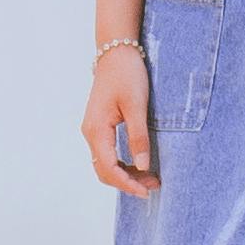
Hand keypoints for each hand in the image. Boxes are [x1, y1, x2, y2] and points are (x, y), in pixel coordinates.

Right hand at [84, 45, 157, 195]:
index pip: (108, 167)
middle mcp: (91, 132)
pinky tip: (139, 164)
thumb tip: (142, 166)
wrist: (116, 53)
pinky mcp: (100, 126)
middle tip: (153, 185)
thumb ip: (138, 137)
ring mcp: (93, 130)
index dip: (127, 183)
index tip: (146, 191)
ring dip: (125, 174)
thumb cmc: (126, 75)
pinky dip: (122, 164)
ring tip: (150, 177)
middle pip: (104, 170)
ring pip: (105, 164)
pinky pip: (107, 154)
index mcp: (97, 129)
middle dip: (127, 182)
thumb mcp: (136, 106)